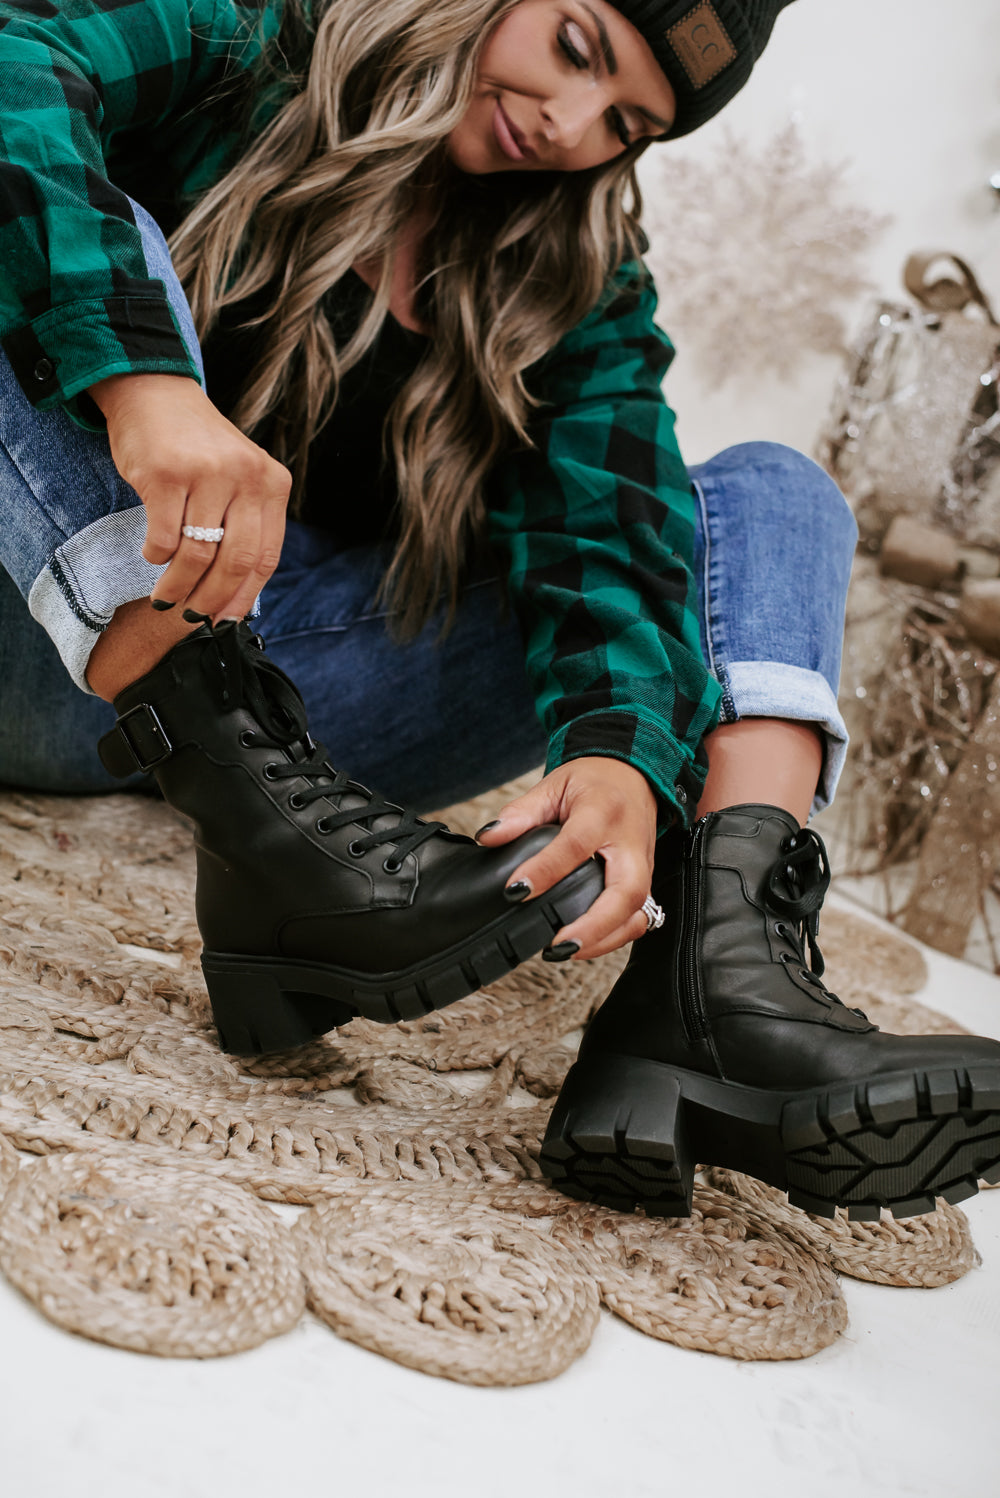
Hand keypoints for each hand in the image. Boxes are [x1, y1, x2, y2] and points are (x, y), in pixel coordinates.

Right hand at [90, 373, 291, 620]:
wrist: (154, 393)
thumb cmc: (196, 448)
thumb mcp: (238, 478)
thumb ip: (245, 526)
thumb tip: (234, 598)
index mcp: (272, 483)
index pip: (265, 557)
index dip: (244, 597)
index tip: (225, 622)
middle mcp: (246, 476)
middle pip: (235, 562)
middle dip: (212, 599)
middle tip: (192, 616)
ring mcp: (207, 474)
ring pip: (197, 555)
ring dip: (178, 585)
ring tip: (165, 596)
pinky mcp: (167, 474)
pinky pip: (163, 537)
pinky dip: (156, 556)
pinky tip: (152, 556)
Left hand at [476, 757, 658, 959]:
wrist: (634, 774)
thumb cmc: (594, 781)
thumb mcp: (554, 785)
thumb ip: (521, 812)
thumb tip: (488, 836)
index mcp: (603, 812)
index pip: (575, 846)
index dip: (544, 871)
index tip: (514, 890)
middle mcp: (630, 843)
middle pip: (625, 892)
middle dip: (593, 925)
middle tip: (556, 944)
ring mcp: (644, 866)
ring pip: (636, 913)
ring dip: (604, 939)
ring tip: (565, 951)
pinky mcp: (646, 882)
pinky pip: (638, 918)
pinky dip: (614, 937)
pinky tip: (584, 944)